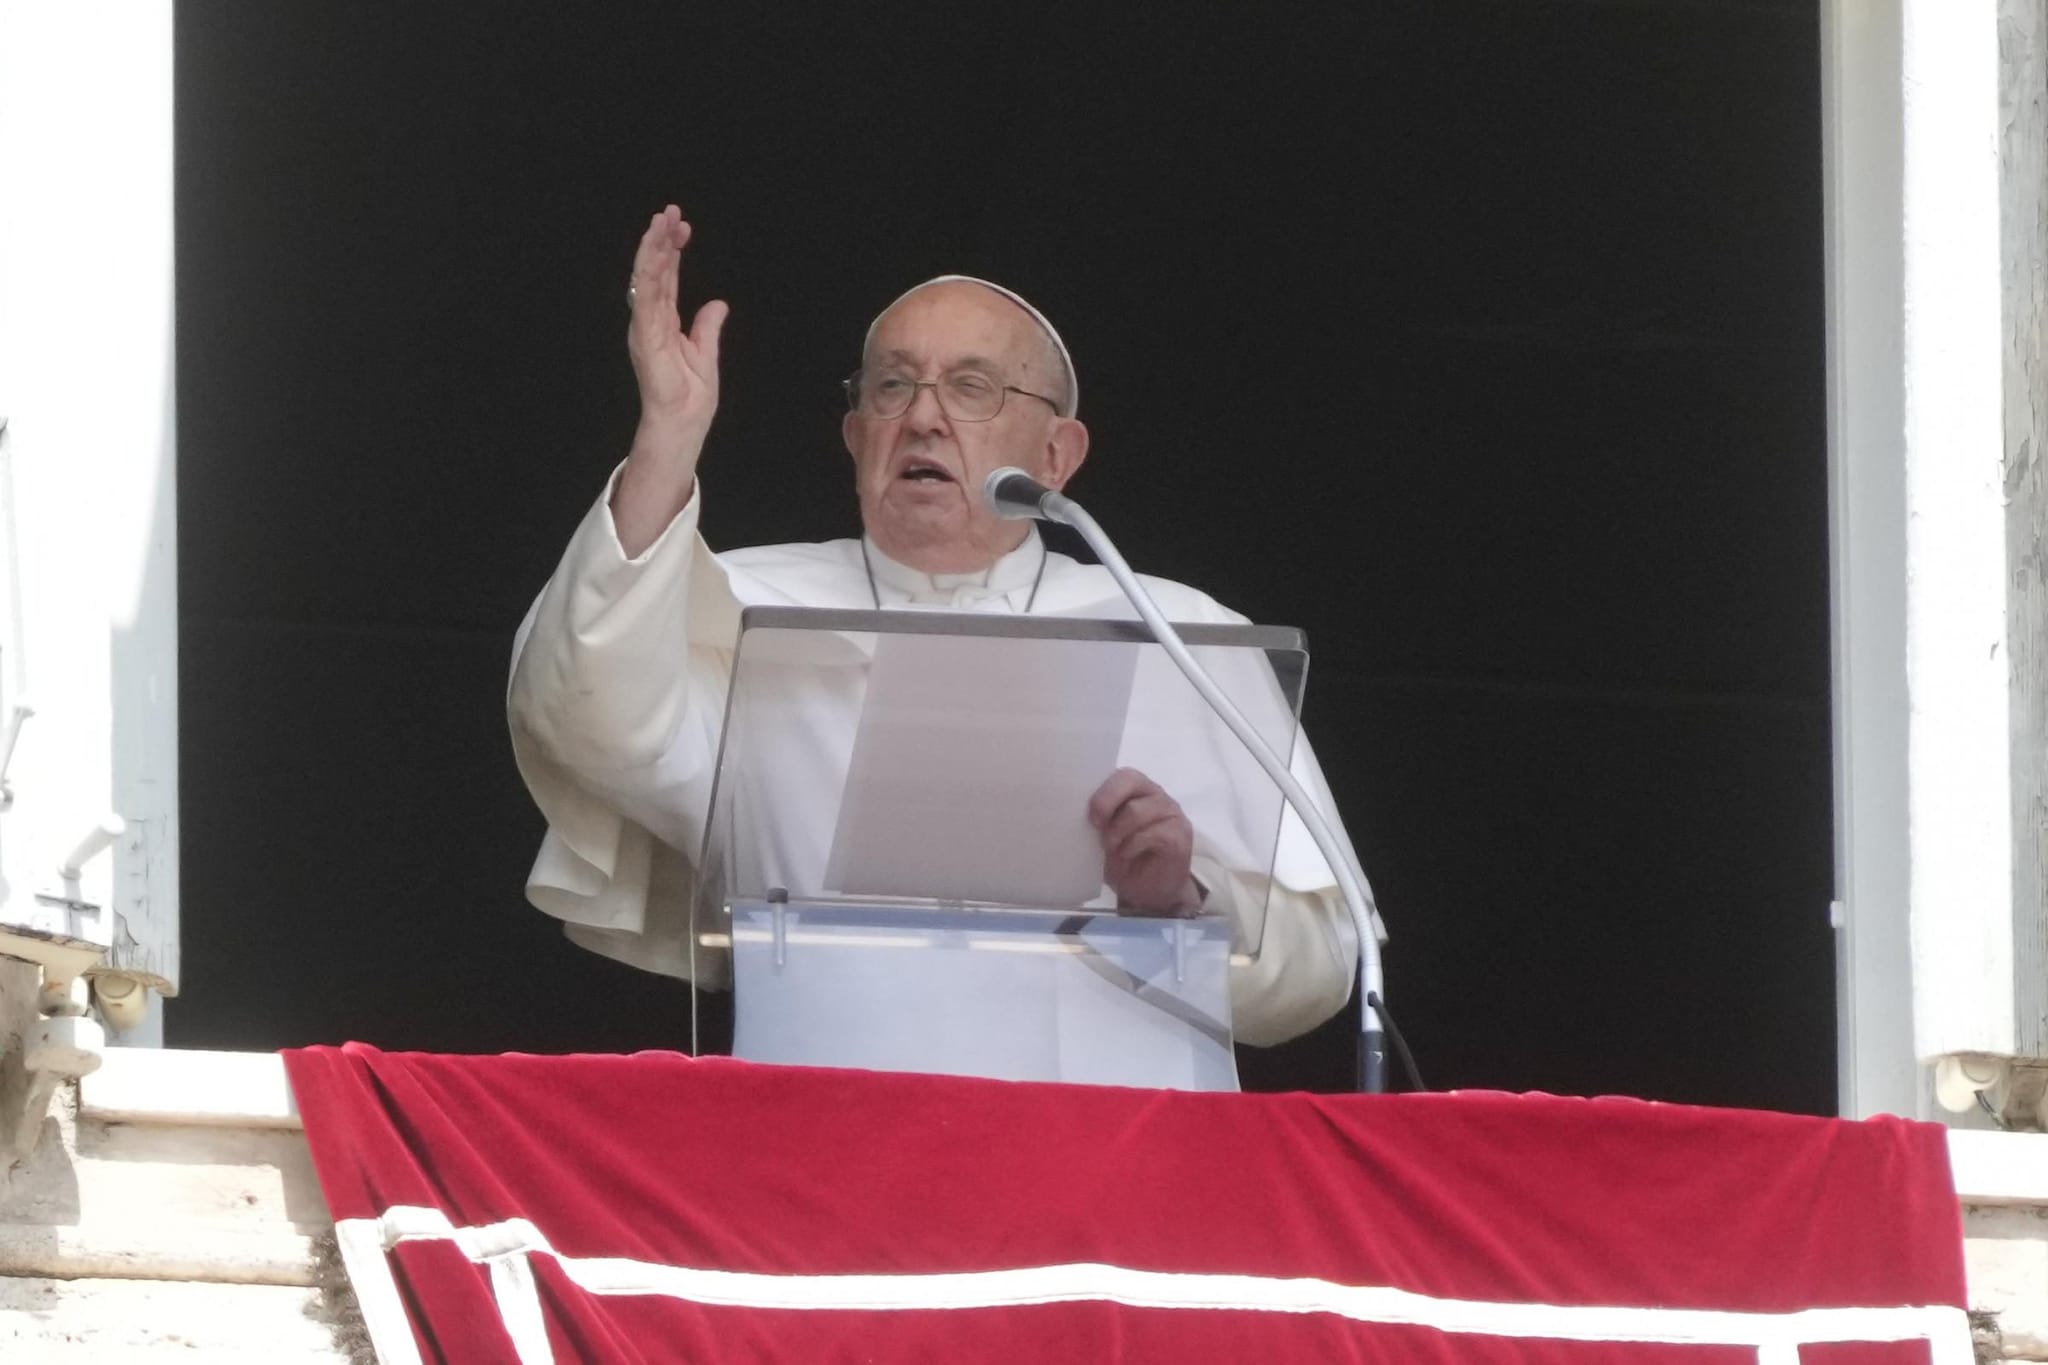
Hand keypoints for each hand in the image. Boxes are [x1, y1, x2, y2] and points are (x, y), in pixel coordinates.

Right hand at [613, 206, 728, 555]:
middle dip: (660, 240)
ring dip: (653, 248)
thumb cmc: (691, 396)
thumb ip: (707, 326)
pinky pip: (646, 299)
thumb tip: (718, 304)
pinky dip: (650, 274)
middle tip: (670, 211)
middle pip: (653, 271)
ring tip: (662, 221)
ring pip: (646, 279)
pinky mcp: (645, 337)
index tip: (682, 226)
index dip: (671, 251)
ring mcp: (645, 327)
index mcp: (663, 321)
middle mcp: (650, 319)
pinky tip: (655, 252)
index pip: (665, 278)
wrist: (684, 422)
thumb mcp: (706, 352)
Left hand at [1088, 767, 1200, 916]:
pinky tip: (1127, 856)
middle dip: (1106, 801)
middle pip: (1131, 779)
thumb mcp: (1101, 838)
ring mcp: (1171, 812)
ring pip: (1136, 810)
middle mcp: (1155, 794)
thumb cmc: (1123, 861)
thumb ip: (1094, 820)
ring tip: (1111, 848)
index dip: (1102, 789)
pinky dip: (1131, 847)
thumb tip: (1068, 812)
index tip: (1088, 815)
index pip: (1121, 773)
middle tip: (1095, 826)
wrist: (1149, 893)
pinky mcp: (1180, 834)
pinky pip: (1151, 834)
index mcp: (1135, 790)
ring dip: (1116, 833)